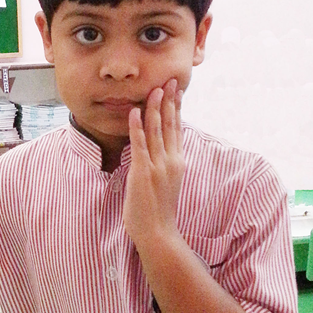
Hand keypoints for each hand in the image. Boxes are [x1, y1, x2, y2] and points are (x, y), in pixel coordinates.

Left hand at [123, 78, 184, 248]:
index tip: (177, 90)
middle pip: (170, 124)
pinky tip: (135, 111)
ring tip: (154, 89)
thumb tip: (162, 154)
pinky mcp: (143, 172)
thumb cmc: (158, 213)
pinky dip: (137, 127)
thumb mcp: (166, 184)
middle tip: (170, 79)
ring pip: (156, 130)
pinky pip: (139, 144)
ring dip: (154, 108)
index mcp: (177, 162)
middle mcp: (170, 160)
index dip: (176, 108)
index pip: (177, 129)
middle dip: (169, 101)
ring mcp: (157, 166)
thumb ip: (164, 167)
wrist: (158, 233)